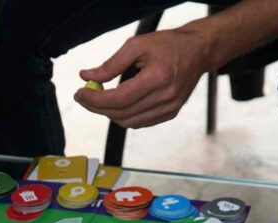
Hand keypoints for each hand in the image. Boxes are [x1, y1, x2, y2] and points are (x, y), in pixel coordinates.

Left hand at [74, 27, 212, 128]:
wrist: (198, 51)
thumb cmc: (168, 45)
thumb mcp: (137, 45)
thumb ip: (111, 64)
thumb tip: (86, 77)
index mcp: (159, 78)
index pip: (119, 99)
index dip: (95, 100)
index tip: (79, 93)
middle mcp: (166, 98)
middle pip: (122, 113)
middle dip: (97, 107)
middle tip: (83, 96)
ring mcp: (170, 109)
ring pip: (129, 122)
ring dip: (109, 113)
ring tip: (98, 99)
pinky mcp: (170, 114)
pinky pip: (140, 122)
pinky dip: (124, 116)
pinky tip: (117, 104)